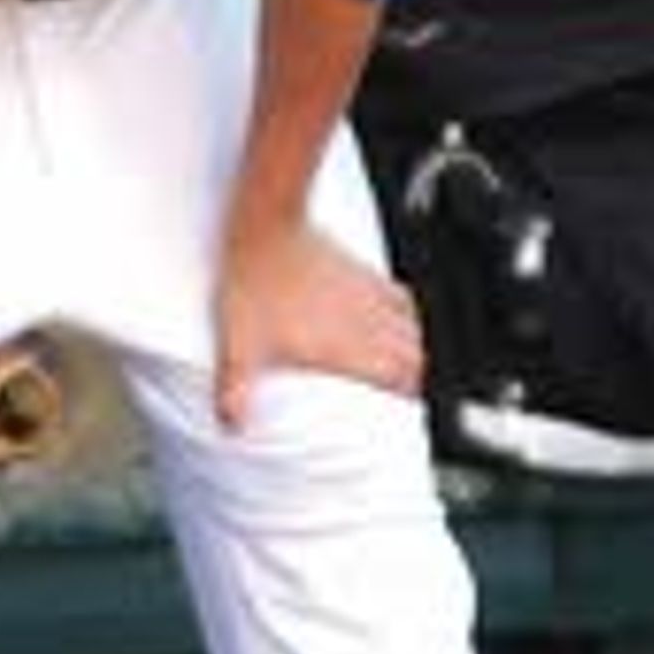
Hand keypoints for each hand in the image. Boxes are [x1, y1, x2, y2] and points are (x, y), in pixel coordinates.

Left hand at [215, 220, 424, 431]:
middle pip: (417, 355)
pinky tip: (409, 316)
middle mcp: (366, 325)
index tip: (420, 402)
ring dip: (420, 346)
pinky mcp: (363, 273)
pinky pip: (402, 297)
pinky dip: (411, 313)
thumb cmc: (256, 283)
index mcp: (346, 348)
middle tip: (420, 387)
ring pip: (415, 328)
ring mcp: (368, 297)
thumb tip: (230, 424)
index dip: (416, 393)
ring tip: (420, 360)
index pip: (401, 378)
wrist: (267, 229)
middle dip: (423, 374)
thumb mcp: (238, 345)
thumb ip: (235, 389)